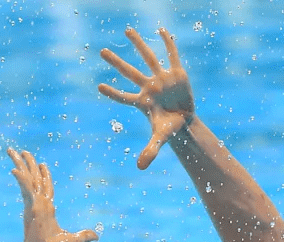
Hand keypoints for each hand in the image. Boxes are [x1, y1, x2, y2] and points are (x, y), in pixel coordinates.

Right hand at [8, 148, 97, 241]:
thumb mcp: (73, 241)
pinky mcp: (31, 210)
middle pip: (33, 179)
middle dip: (27, 164)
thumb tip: (96, 236)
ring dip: (20, 165)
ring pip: (27, 180)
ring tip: (12, 151)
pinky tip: (15, 170)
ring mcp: (33, 207)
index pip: (45, 188)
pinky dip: (21, 180)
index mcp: (47, 210)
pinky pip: (26, 191)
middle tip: (20, 151)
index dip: (44, 175)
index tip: (41, 164)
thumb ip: (84, 236)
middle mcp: (38, 206)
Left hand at [98, 27, 194, 169]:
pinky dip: (168, 43)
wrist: (184, 121)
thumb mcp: (160, 139)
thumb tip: (140, 167)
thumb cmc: (168, 129)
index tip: (99, 87)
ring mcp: (161, 78)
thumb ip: (150, 151)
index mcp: (142, 103)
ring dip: (138, 44)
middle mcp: (148, 87)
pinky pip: (171, 55)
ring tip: (126, 30)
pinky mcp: (177, 73)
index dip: (113, 94)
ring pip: (148, 58)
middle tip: (101, 52)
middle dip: (116, 62)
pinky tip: (161, 30)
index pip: (124, 97)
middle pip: (129, 73)